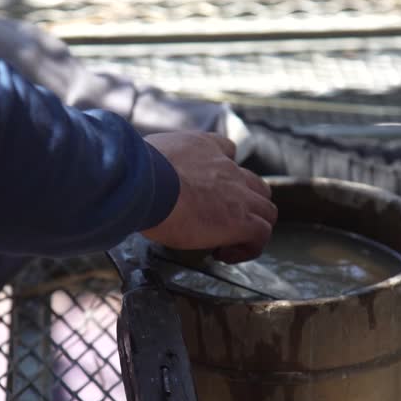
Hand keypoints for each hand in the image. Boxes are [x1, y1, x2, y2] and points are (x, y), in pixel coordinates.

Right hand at [142, 131, 276, 262]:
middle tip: (221, 221)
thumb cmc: (136, 173)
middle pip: (255, 184)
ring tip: (229, 241)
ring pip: (266, 210)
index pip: (227, 151)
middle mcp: (226, 167)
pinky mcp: (240, 220)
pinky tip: (224, 255)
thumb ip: (152, 162)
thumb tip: (134, 172)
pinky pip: (261, 235)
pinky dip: (249, 248)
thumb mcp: (145, 156)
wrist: (144, 185)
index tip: (211, 190)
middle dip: (245, 203)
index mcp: (202, 146)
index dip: (225, 171)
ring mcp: (238, 194)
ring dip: (252, 226)